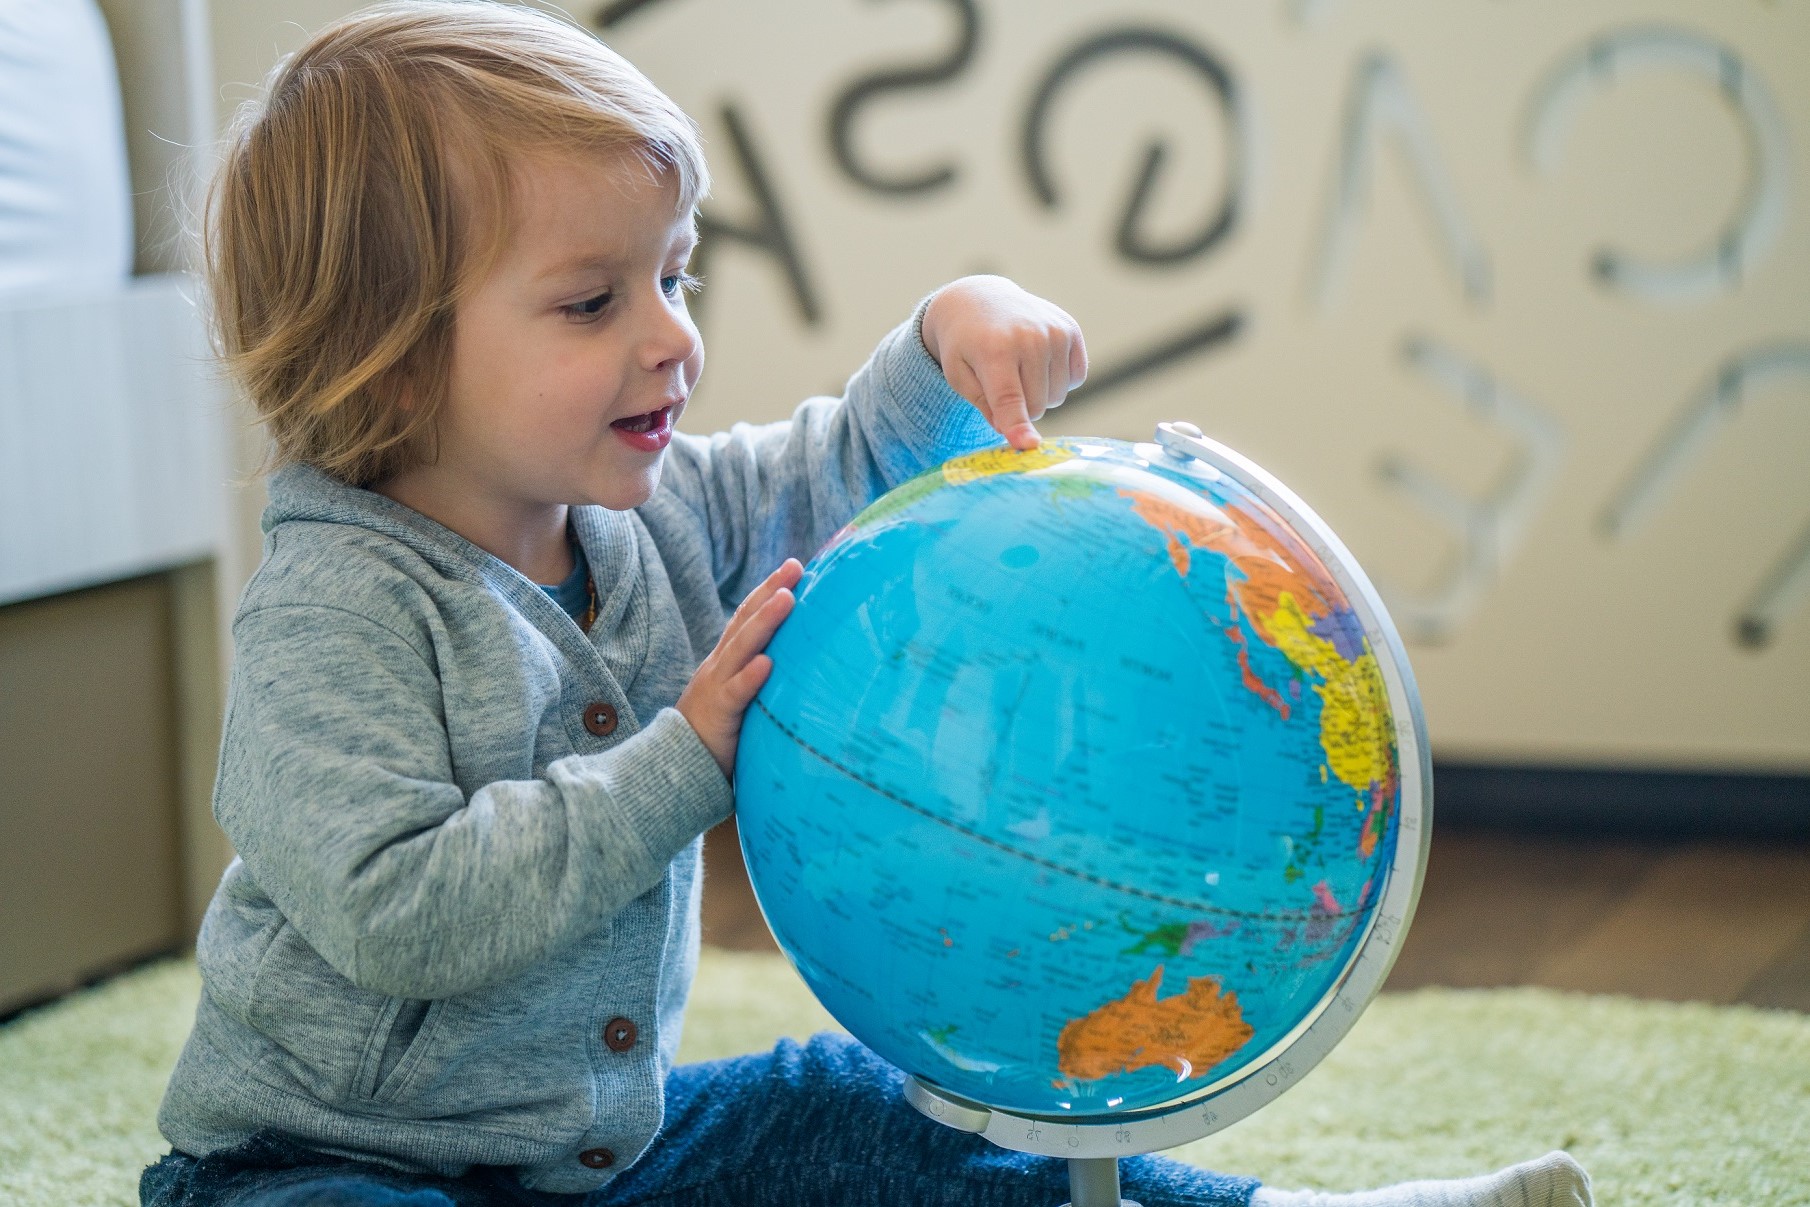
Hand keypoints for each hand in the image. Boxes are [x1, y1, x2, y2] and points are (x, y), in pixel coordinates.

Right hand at [677, 558, 802, 779]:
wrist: (675, 763)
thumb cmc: (717, 730)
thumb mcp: (738, 694)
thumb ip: (757, 676)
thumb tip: (792, 661)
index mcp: (726, 659)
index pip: (748, 616)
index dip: (768, 589)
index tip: (795, 566)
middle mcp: (720, 665)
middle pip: (745, 620)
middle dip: (771, 590)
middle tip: (795, 565)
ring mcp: (717, 685)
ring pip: (742, 647)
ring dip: (765, 622)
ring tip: (788, 598)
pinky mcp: (719, 712)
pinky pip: (736, 692)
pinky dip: (751, 677)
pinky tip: (767, 663)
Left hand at [921, 275, 1088, 450]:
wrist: (980, 300)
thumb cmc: (966, 346)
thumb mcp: (959, 376)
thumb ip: (985, 407)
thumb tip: (1018, 438)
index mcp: (994, 350)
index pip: (1009, 398)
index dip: (1018, 425)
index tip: (1028, 446)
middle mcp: (1030, 337)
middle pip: (1037, 406)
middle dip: (1020, 408)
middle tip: (1001, 383)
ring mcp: (1055, 332)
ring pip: (1057, 396)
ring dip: (1039, 394)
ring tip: (1018, 368)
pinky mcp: (1071, 331)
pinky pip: (1076, 379)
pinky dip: (1057, 379)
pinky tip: (1038, 360)